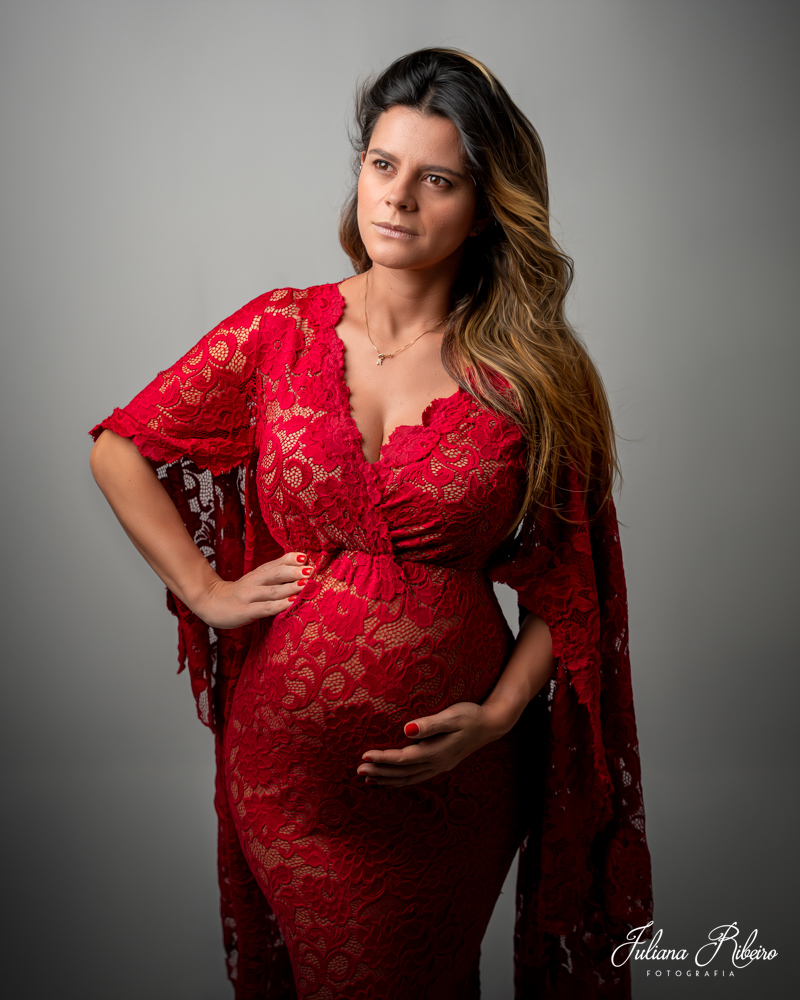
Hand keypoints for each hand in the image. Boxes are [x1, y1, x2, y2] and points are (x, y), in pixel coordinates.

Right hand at [192, 551, 313, 628]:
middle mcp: (255, 581)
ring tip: (305, 584)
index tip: (307, 557)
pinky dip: (279, 605)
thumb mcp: (257, 579)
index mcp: (260, 572)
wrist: (210, 602)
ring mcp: (249, 596)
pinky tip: (291, 603)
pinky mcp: (245, 611)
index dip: (292, 559)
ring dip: (290, 587)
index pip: (277, 562)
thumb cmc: (240, 592)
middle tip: (311, 570)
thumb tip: (302, 564)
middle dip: (294, 571)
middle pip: (276, 573)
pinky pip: (265, 608)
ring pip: (272, 590)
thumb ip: (276, 573)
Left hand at [356, 701, 510, 786]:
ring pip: (408, 778)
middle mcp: (436, 763)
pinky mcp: (441, 764)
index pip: (403, 759)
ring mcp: (439, 766)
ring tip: (368, 778)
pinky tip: (391, 778)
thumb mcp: (452, 716)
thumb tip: (406, 730)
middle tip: (359, 770)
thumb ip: (429, 724)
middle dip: (380, 772)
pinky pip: (416, 777)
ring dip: (388, 779)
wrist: (491, 725)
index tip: (365, 756)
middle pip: (402, 773)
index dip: (383, 759)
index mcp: (436, 752)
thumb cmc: (470, 715)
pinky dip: (400, 780)